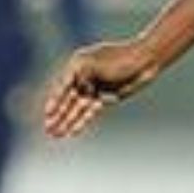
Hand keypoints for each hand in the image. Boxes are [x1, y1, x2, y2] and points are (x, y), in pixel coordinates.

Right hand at [42, 38, 160, 138]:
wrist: (146, 60)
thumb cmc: (120, 57)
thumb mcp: (93, 64)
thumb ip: (79, 77)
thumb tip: (74, 93)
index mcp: (78, 65)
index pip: (62, 86)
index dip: (54, 101)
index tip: (47, 114)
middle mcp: (84, 77)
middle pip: (68, 100)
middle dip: (58, 115)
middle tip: (48, 129)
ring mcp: (96, 88)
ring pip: (78, 108)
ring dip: (67, 121)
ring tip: (56, 135)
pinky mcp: (107, 97)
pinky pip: (92, 112)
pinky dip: (83, 121)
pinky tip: (73, 131)